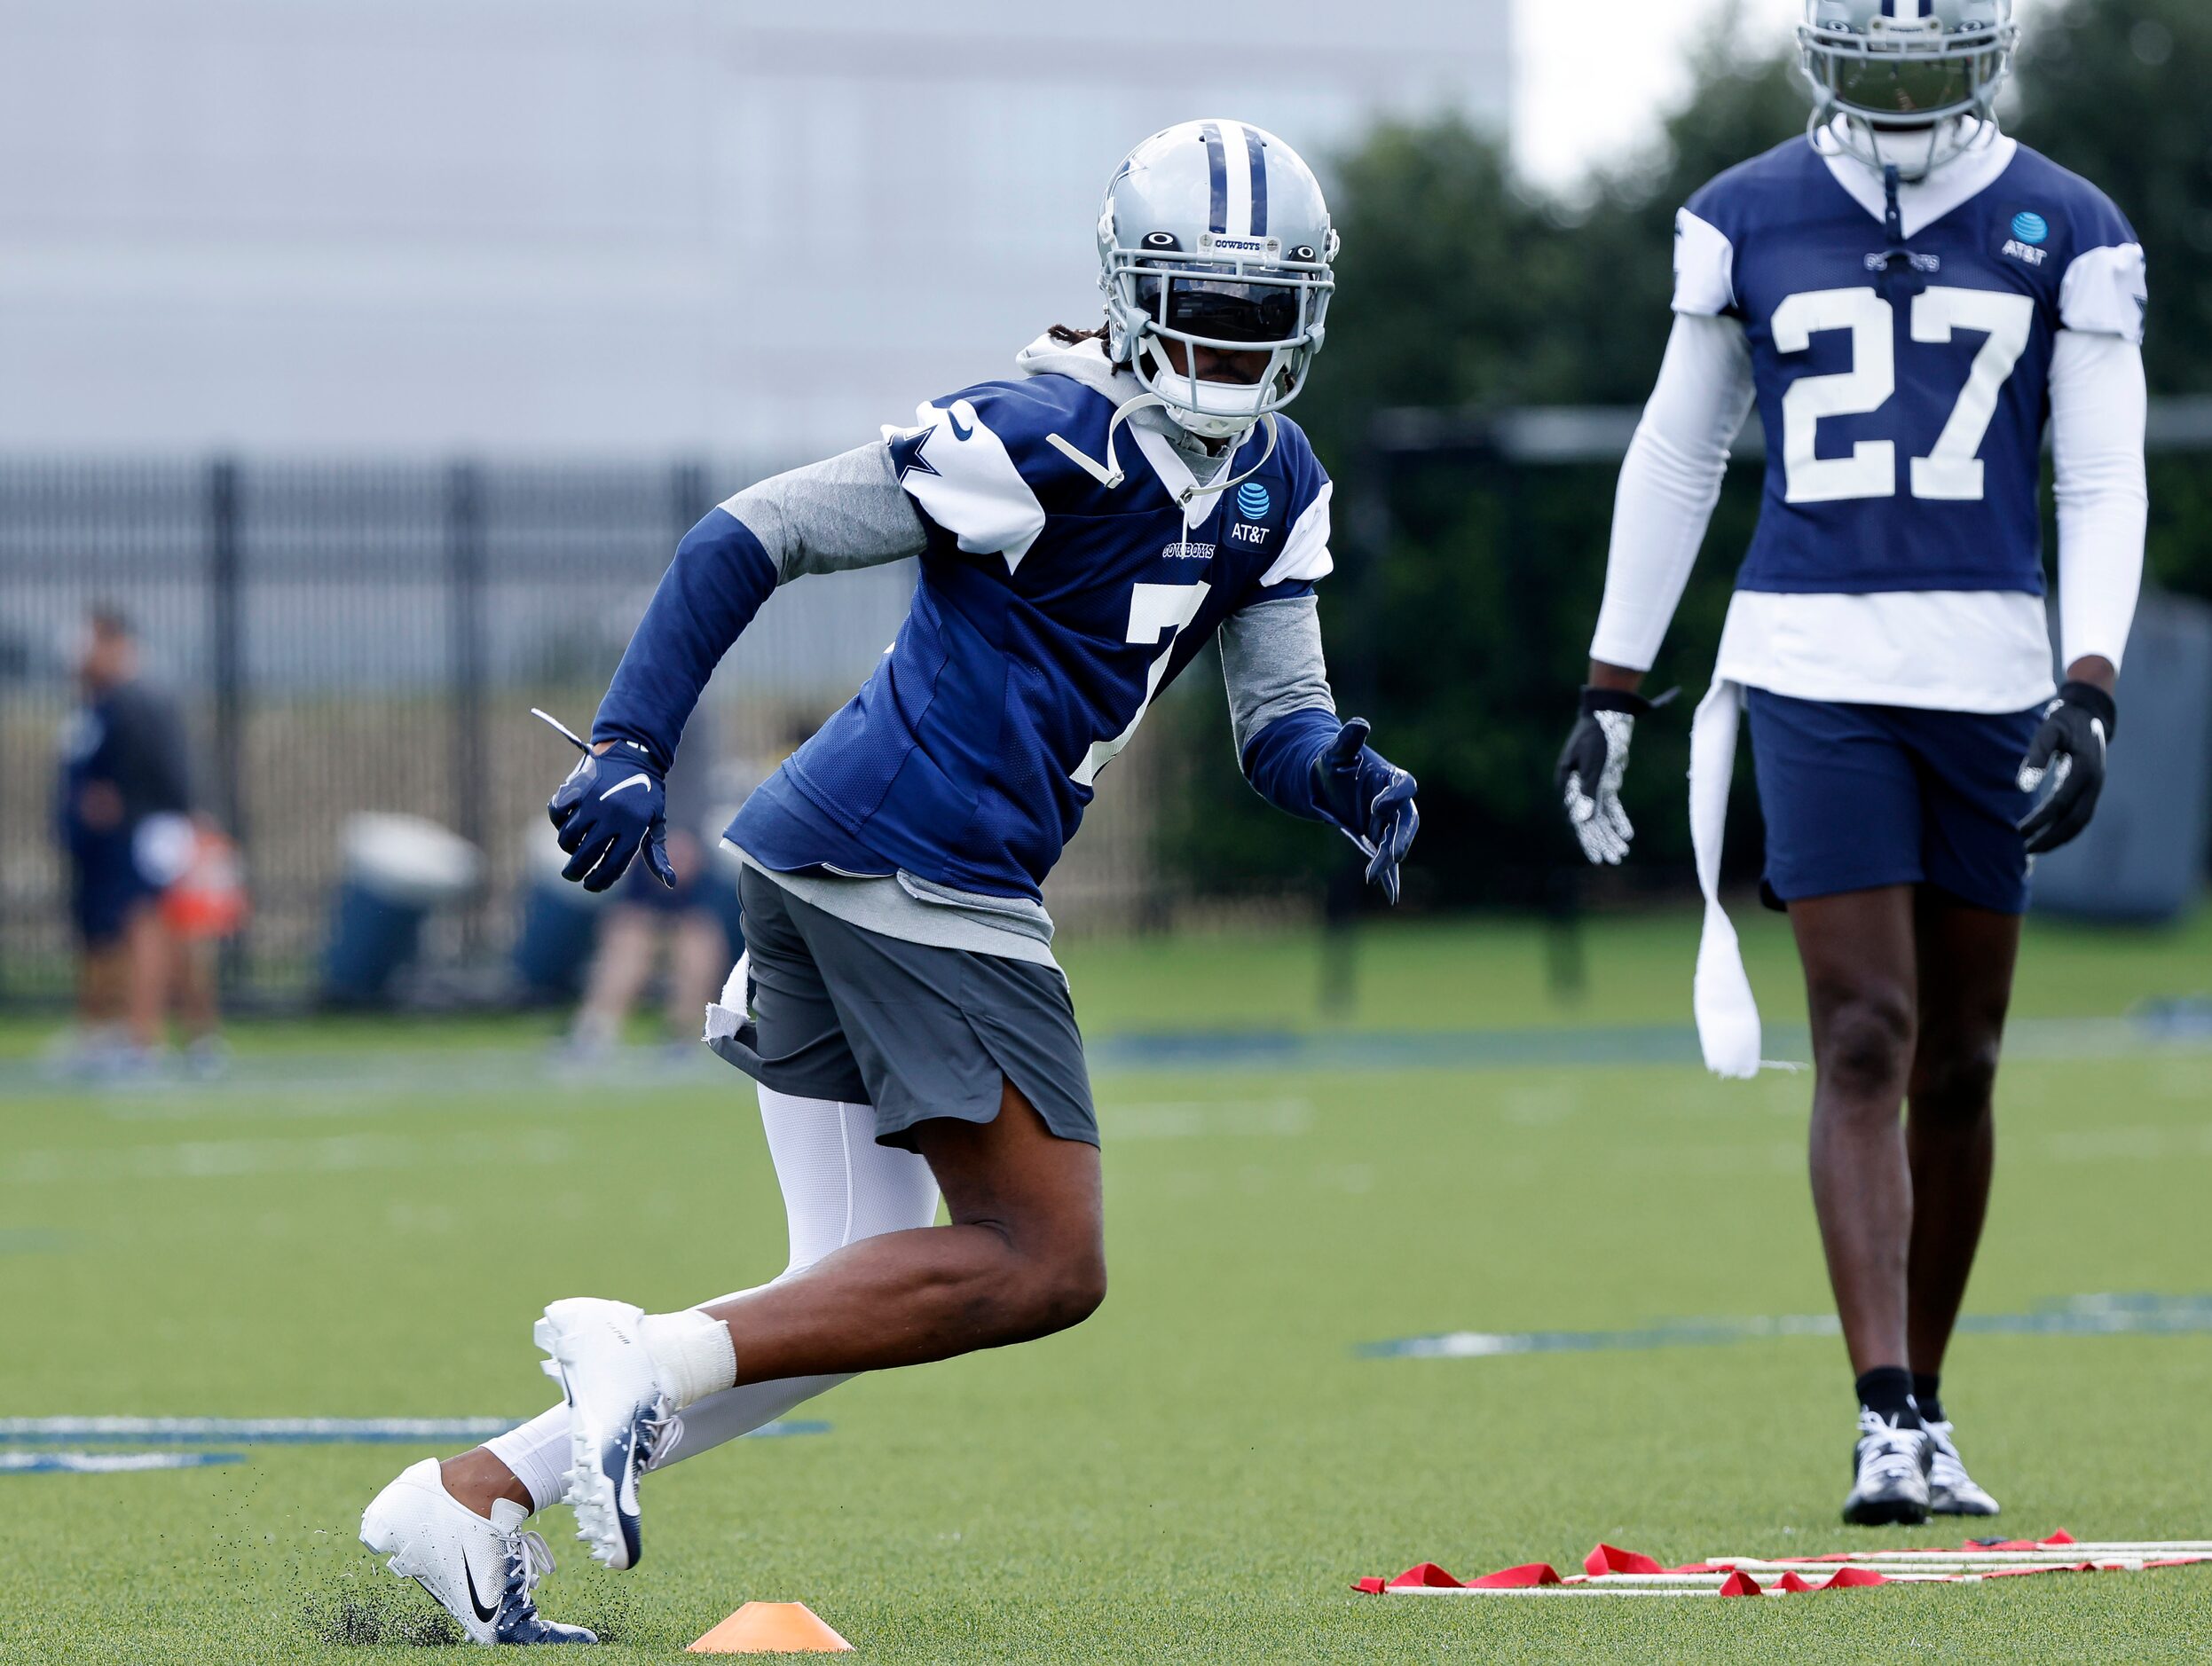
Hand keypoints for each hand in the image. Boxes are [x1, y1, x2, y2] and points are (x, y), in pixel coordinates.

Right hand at [547, 735, 675, 892]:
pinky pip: (557, 813)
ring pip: (568, 838)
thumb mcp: (655, 821)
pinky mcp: (575, 788)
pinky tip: (567, 822)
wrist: (633, 751)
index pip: (612, 866)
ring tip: (573, 848)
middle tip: (572, 875)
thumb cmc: (646, 792)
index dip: (599, 881)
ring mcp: (592, 802)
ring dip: (568, 847)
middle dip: (575, 873)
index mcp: (634, 827)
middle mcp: (612, 817)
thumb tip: (670, 883)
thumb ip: (656, 853)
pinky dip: (558, 820)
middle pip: (585, 857)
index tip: (590, 886)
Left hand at [1311, 718, 1419, 904]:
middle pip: (1408, 820)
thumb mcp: (1336, 751)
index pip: (1405, 786)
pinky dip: (1390, 877)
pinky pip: (1387, 859)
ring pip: (1395, 842)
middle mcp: (1396, 802)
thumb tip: (1358, 724)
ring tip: (1373, 875)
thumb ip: (1348, 740)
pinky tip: (1391, 896)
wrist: (1327, 781)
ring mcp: (1389, 823)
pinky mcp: (1378, 839)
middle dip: (1402, 837)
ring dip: (1388, 858)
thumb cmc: (1334, 762)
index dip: (1395, 796)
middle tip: (1393, 853)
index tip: (1376, 805)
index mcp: (1392, 777)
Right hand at [1556, 686, 1651, 864]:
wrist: (1608, 714)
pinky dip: (1619, 819)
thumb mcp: (1593, 765)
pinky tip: (1627, 834)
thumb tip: (1583, 820)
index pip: (1578, 819)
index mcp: (1567, 785)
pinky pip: (1611, 806)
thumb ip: (1588, 793)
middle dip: (1601, 842)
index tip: (1598, 857)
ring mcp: (1593, 785)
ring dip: (1611, 834)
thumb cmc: (1596, 737)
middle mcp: (1577, 789)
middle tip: (1612, 861)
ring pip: (1601, 816)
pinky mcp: (1606, 781)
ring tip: (1621, 853)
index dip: (1588, 840)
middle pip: (1589, 821)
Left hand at [2016, 680, 2116, 855]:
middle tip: (2025, 849)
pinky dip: (2065, 829)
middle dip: (2051, 837)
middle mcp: (2094, 782)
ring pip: (2081, 821)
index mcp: (2085, 769)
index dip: (2040, 820)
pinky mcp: (2091, 789)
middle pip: (2075, 820)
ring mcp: (2095, 787)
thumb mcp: (2047, 731)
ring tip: (2034, 848)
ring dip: (2059, 838)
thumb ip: (2036, 756)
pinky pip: (2080, 815)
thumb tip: (2023, 787)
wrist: (2090, 714)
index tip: (2019, 830)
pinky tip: (2046, 836)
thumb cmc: (2064, 721)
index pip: (2061, 803)